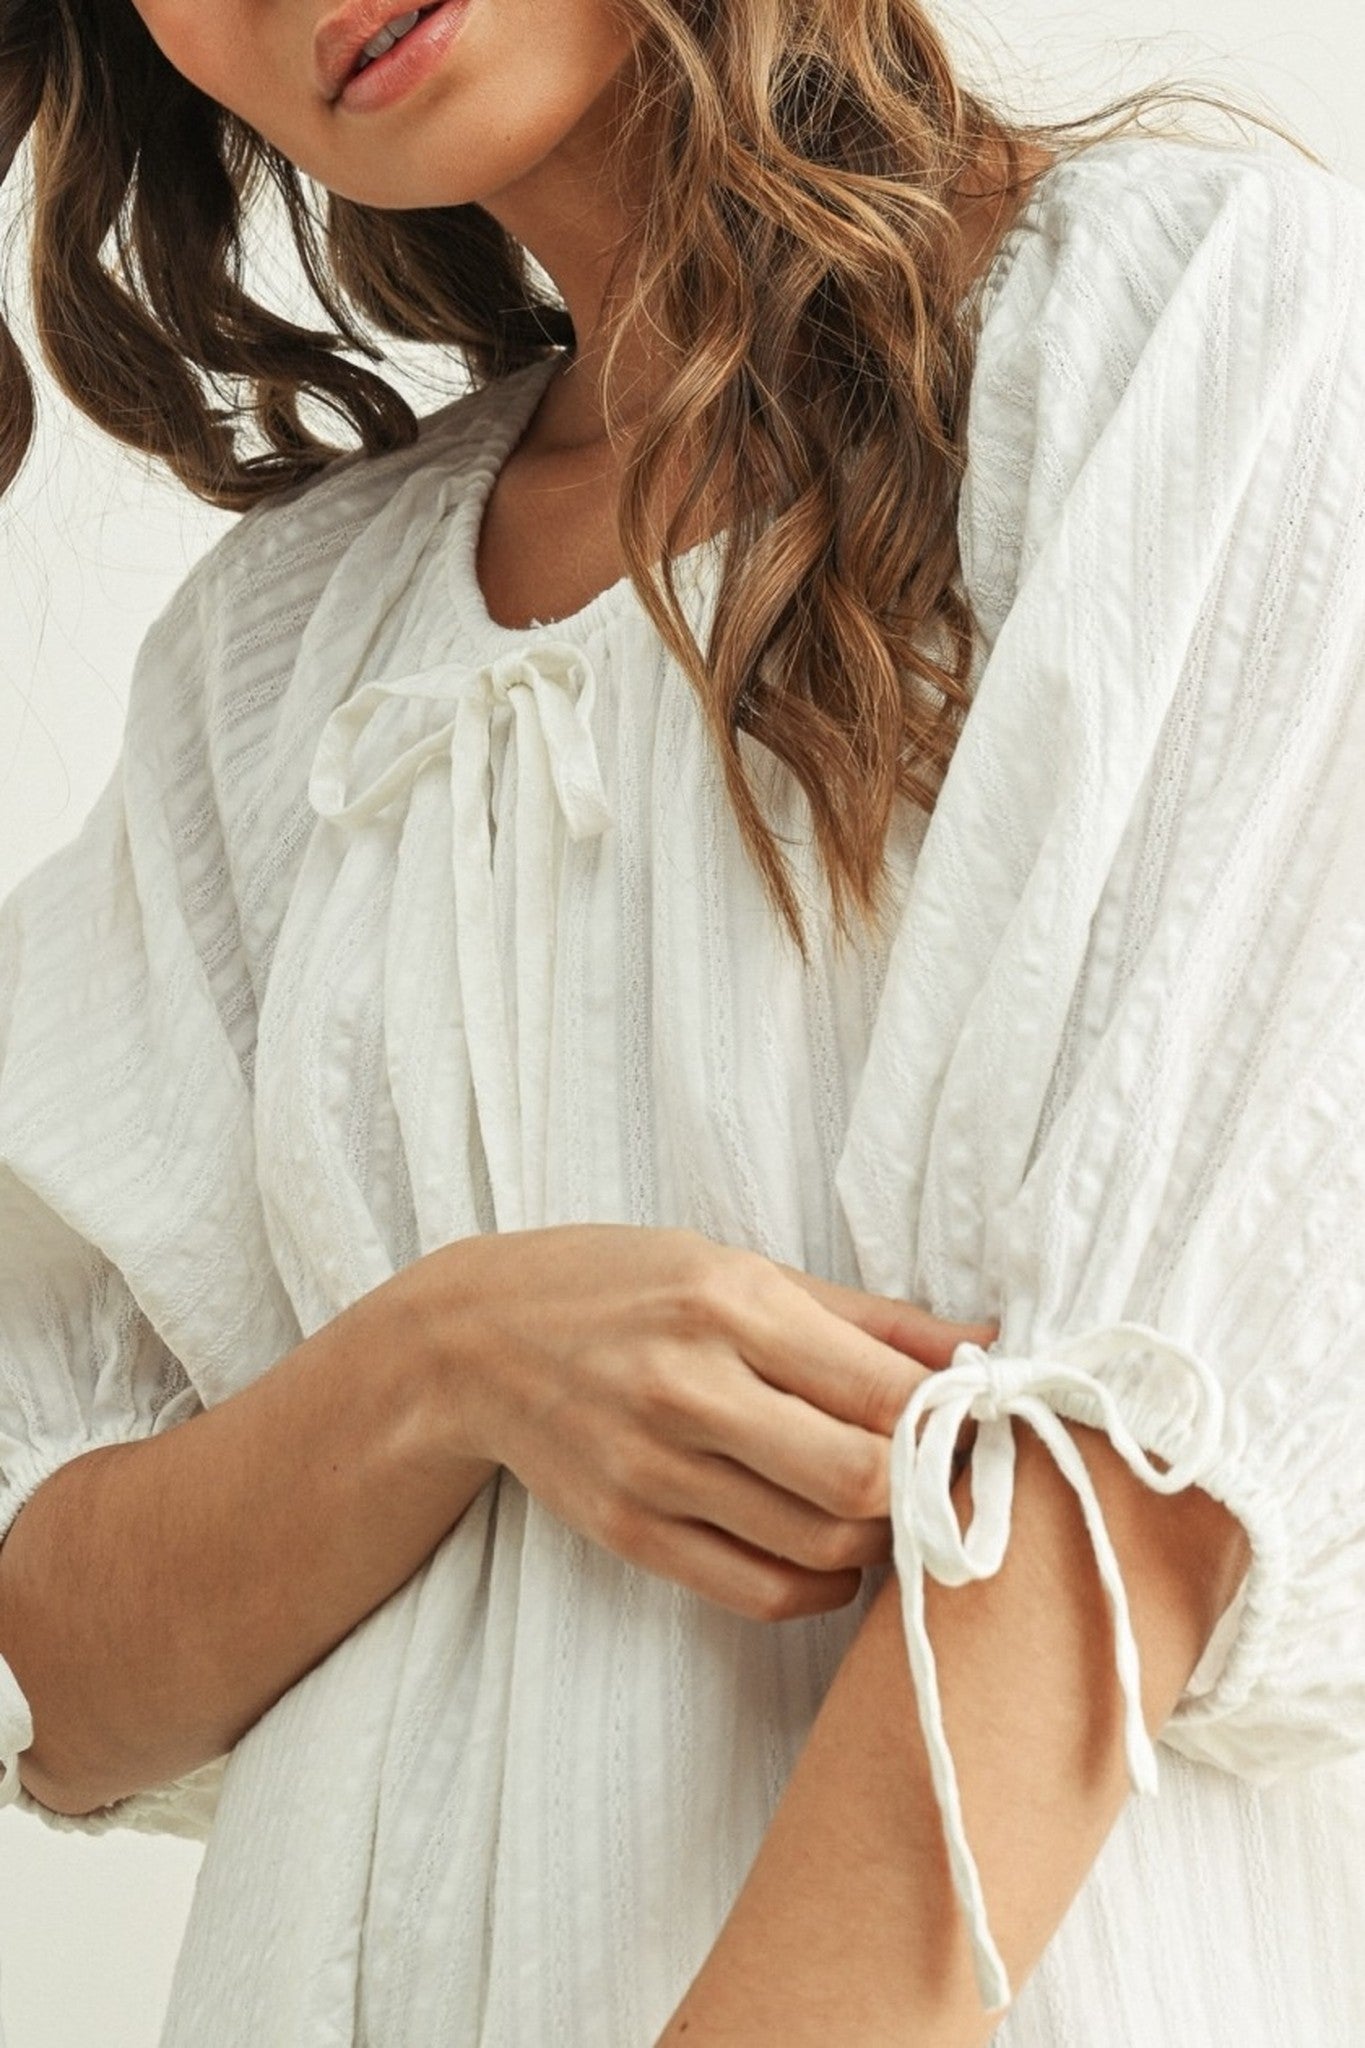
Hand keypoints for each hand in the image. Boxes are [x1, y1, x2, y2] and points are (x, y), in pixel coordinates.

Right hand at [406, 1225, 995, 1621]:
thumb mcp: (738, 1267)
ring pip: (820, 1546)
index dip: (950, 1420)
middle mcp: (688, 1389)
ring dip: (876, 1539)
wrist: (474, 1341)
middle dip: (921, 1488)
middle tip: (934, 1473)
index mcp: (726, 1303)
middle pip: (860, 1481)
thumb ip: (867, 1317)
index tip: (970, 1421)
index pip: (882, 1392)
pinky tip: (826, 1550)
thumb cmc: (619, 1286)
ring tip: (879, 1504)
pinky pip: (757, 1591)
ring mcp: (652, 1470)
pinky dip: (817, 1585)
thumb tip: (986, 1345)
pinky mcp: (629, 1532)